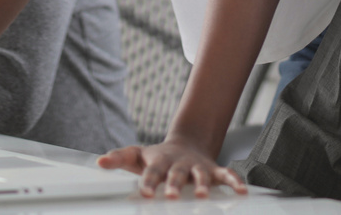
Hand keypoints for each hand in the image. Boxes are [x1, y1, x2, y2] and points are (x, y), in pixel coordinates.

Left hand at [98, 138, 246, 199]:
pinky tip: (242, 192)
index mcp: (159, 162)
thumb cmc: (157, 157)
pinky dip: (234, 182)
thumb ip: (119, 158)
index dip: (149, 182)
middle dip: (174, 185)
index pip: (152, 172)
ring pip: (201, 176)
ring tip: (202, 196)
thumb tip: (99, 163)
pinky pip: (226, 175)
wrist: (187, 143)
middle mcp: (179, 164)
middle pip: (176, 174)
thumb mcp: (136, 156)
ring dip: (202, 185)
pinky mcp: (213, 171)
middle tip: (172, 196)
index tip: (147, 193)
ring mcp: (197, 168)